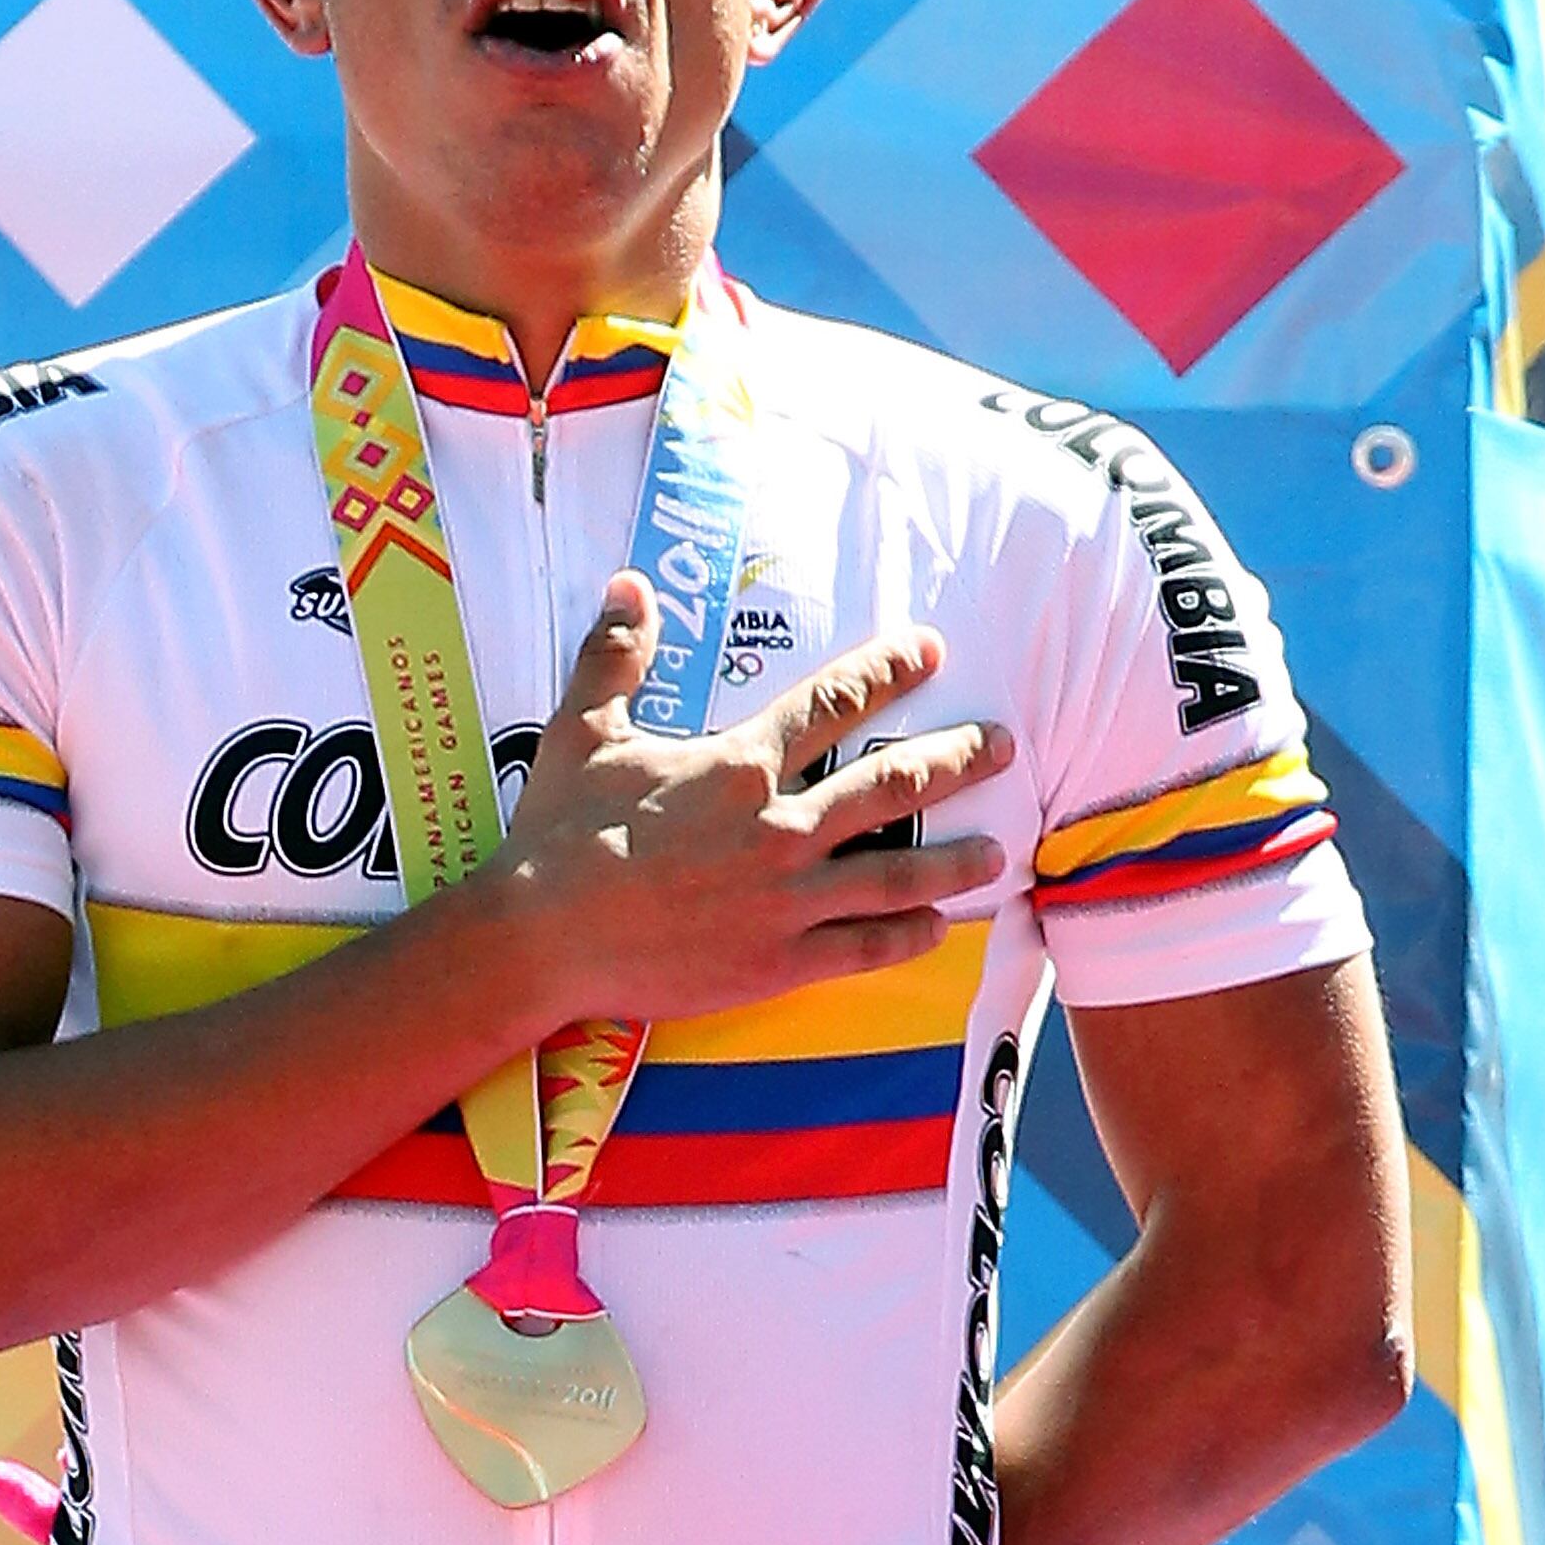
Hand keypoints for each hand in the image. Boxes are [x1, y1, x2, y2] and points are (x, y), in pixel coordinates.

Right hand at [492, 574, 1013, 1024]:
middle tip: (1003, 746)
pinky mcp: (776, 961)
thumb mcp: (583, 730)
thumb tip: (628, 583)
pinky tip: (938, 928)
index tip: (930, 653)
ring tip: (997, 852)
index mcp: (740, 765)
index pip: (833, 704)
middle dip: (955, 761)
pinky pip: (861, 948)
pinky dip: (907, 937)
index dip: (888, 671)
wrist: (540, 938)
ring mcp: (784, 900)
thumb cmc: (561, 834)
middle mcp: (778, 828)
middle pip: (890, 786)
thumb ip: (616, 655)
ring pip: (894, 874)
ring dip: (952, 861)